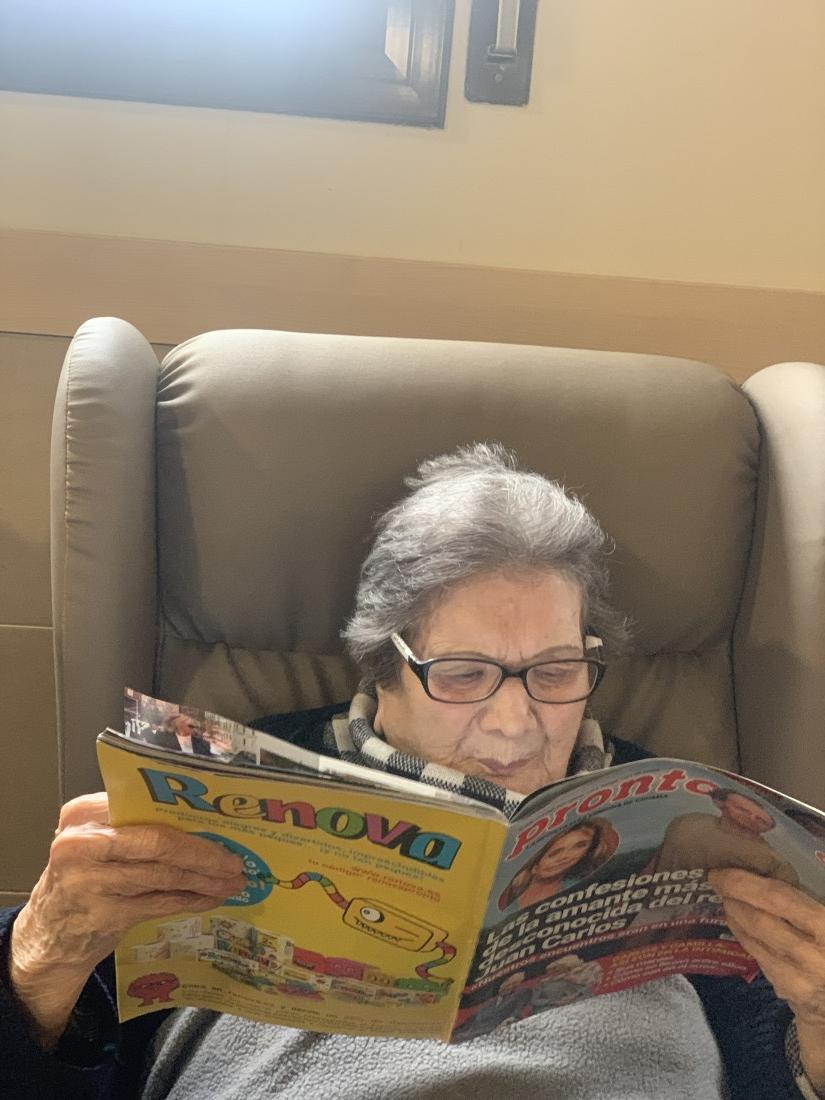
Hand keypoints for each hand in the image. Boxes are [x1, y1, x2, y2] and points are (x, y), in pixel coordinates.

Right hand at [10, 792, 246, 1047]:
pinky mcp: (104, 916)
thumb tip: (202, 821)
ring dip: (206, 879)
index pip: (145, 807)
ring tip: (233, 880)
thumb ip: (134, 826)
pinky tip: (211, 898)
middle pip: (160, 843)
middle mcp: (82, 845)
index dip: (189, 815)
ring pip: (165, 876)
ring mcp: (92, 883)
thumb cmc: (81, 876)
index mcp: (83, 813)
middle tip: (236, 861)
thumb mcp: (96, 841)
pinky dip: (191, 900)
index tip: (223, 820)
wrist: (46, 933)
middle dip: (205, 853)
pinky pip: (160, 904)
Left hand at [708, 868, 824, 1092]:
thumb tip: (757, 876)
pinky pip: (758, 957)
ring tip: (728, 901)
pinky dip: (745, 937)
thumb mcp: (824, 915)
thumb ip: (802, 901)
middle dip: (734, 898)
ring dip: (735, 916)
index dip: (744, 883)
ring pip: (754, 940)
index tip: (721, 872)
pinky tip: (740, 925)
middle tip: (719, 883)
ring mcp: (797, 977)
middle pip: (759, 920)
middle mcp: (811, 954)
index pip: (777, 897)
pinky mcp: (787, 990)